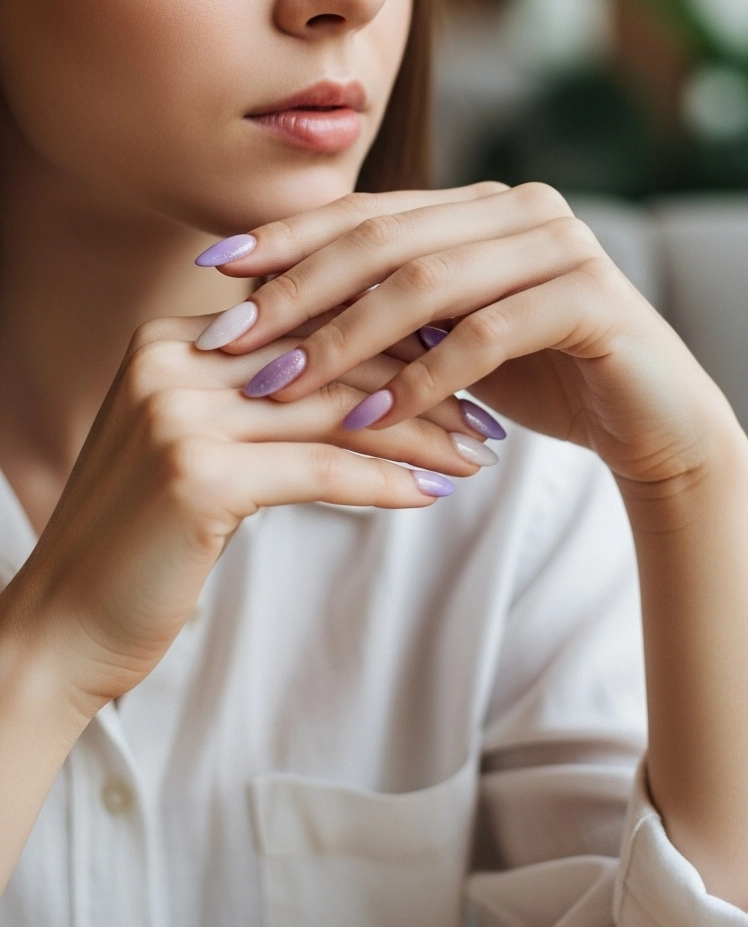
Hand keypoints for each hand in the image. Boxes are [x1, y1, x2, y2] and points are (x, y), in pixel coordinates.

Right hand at [3, 317, 485, 718]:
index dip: (391, 338)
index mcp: (173, 337)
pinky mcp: (195, 474)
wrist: (63, 624)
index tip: (460, 361)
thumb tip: (364, 377)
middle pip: (328, 358)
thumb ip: (257, 397)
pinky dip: (384, 482)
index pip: (308, 319)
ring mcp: (178, 412)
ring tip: (479, 455)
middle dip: (422, 384)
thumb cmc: (145, 539)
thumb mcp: (197, 444)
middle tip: (488, 413)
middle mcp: (172, 358)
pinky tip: (433, 493)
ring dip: (420, 434)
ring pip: (333, 411)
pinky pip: (318, 470)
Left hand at [209, 182, 743, 486]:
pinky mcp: (591, 297)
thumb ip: (386, 307)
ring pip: (429, 282)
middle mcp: (519, 208)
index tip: (215, 269)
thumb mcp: (448, 335)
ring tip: (285, 384)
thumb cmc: (539, 377)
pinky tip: (372, 416)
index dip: (288, 237)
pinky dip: (422, 377)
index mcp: (480, 204)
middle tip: (234, 338)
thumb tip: (266, 305)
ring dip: (347, 339)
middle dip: (299, 289)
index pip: (367, 211)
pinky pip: (488, 334)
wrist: (652, 421)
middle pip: (385, 239)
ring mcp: (561, 244)